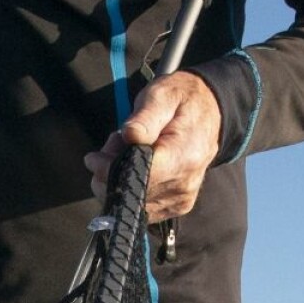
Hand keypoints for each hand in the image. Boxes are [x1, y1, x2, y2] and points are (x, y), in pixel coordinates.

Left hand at [86, 70, 222, 224]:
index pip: (138, 176)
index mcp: (183, 156)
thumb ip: (145, 117)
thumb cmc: (180, 101)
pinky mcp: (176, 206)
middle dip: (110, 171)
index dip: (109, 169)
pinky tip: (134, 165)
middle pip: (130, 193)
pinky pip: (139, 206)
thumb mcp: (162, 96)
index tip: (94, 157)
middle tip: (114, 144)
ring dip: (117, 179)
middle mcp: (184, 184)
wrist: (209, 111)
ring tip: (125, 150)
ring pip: (131, 202)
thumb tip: (130, 136)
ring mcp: (180, 199)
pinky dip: (129, 188)